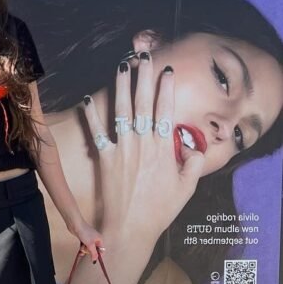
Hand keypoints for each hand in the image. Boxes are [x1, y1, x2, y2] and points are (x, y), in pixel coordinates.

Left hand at [67, 218, 103, 262]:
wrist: (75, 225)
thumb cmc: (84, 232)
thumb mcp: (90, 244)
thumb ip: (93, 253)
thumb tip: (95, 260)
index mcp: (100, 239)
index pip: (101, 250)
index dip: (98, 255)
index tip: (93, 259)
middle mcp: (95, 239)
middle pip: (94, 250)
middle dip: (89, 251)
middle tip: (86, 249)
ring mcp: (89, 239)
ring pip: (88, 248)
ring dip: (85, 250)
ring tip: (82, 247)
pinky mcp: (83, 239)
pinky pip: (84, 246)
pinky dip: (82, 248)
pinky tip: (80, 250)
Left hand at [81, 53, 203, 243]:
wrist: (130, 227)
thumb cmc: (160, 210)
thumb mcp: (187, 188)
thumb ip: (195, 164)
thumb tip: (197, 147)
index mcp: (164, 148)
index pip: (166, 110)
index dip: (166, 88)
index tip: (167, 70)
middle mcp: (142, 143)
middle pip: (144, 102)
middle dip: (144, 76)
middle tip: (144, 55)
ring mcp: (122, 148)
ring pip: (121, 110)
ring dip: (121, 86)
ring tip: (121, 65)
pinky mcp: (104, 157)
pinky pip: (97, 131)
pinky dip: (91, 115)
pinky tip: (87, 98)